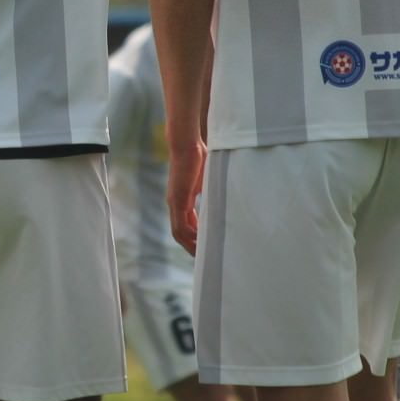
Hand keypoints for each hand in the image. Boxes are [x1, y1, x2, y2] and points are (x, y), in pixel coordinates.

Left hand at [167, 139, 206, 254]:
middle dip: (191, 246)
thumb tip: (224, 195)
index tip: (205, 245)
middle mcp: (175, 203)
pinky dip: (189, 236)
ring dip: (189, 245)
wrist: (186, 143)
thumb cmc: (198, 155)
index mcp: (182, 199)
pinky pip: (181, 224)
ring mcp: (174, 202)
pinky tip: (199, 243)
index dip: (194, 236)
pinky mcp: (177, 199)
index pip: (186, 224)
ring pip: (178, 232)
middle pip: (180, 233)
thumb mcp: (207, 178)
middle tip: (202, 257)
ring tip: (201, 255)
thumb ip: (211, 190)